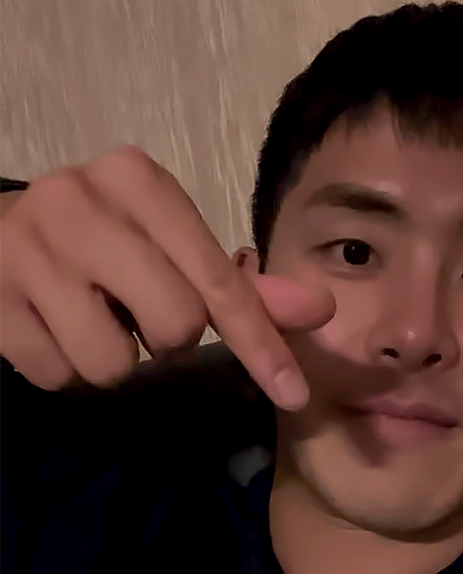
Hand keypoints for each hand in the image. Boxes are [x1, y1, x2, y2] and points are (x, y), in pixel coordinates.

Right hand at [0, 146, 334, 409]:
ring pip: (114, 364)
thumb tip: (320, 308)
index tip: (293, 392)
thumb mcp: (173, 248)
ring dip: (115, 358)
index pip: (219, 281)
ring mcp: (27, 250)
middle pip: (174, 326)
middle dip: (167, 338)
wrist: (1, 233)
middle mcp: (79, 203)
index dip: (260, 343)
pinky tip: (54, 326)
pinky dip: (67, 367)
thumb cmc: (107, 241)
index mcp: (138, 181)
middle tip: (137, 311)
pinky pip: (60, 376)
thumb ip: (244, 285)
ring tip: (91, 317)